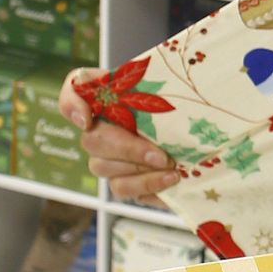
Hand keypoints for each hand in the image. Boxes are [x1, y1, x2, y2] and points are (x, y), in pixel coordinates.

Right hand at [59, 69, 180, 206]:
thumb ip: (155, 81)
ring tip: (173, 169)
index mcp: (107, 99)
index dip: (72, 105)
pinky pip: (125, 190)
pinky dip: (150, 186)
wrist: (200, 140)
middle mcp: (99, 130)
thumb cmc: (181, 110)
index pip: (73, 93)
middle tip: (162, 155)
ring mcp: (107, 159)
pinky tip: (172, 180)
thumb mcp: (173, 90)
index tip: (88, 119)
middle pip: (92, 141)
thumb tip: (145, 93)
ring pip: (105, 169)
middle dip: (128, 150)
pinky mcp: (124, 183)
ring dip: (141, 172)